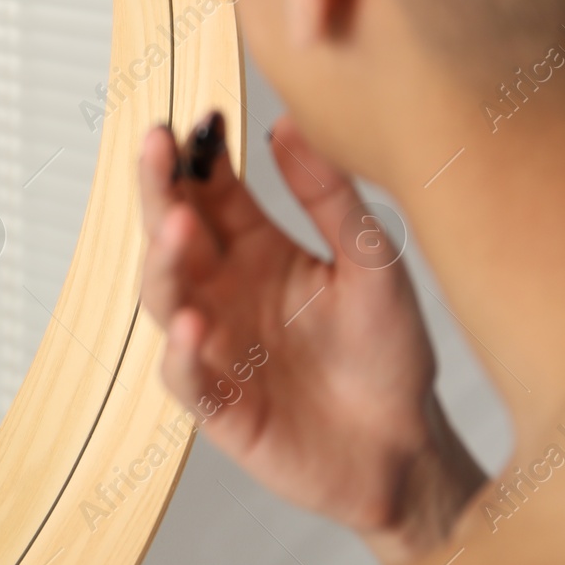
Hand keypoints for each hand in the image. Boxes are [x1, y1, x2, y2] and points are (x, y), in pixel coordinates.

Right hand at [139, 111, 483, 560]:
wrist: (406, 448)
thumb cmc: (388, 354)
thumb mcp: (372, 264)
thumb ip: (329, 198)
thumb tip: (289, 124)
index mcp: (254, 249)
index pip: (209, 191)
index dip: (196, 154)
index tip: (198, 116)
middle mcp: (221, 290)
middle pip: (171, 229)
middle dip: (158, 185)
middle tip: (159, 143)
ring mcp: (212, 344)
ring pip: (163, 294)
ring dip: (163, 259)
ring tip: (179, 226)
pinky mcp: (218, 402)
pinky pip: (183, 375)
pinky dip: (180, 352)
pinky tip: (193, 326)